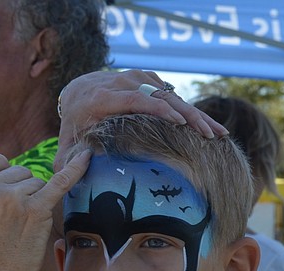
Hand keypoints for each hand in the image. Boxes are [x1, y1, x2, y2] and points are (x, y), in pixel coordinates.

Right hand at [0, 150, 90, 270]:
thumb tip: (19, 172)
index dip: (5, 182)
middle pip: (20, 172)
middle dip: (21, 194)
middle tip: (9, 226)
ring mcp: (13, 196)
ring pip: (37, 182)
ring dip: (35, 203)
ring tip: (20, 231)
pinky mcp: (36, 209)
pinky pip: (61, 182)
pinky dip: (76, 169)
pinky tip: (87, 158)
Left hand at [54, 69, 228, 169]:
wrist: (79, 89)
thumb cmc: (75, 124)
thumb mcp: (66, 142)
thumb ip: (65, 162)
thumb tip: (68, 180)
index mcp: (102, 98)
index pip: (135, 99)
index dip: (159, 110)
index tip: (179, 123)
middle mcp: (123, 82)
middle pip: (161, 97)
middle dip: (188, 116)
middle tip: (210, 135)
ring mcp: (139, 78)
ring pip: (172, 95)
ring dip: (196, 115)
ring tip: (217, 134)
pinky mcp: (150, 79)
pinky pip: (173, 95)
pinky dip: (191, 111)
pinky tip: (209, 128)